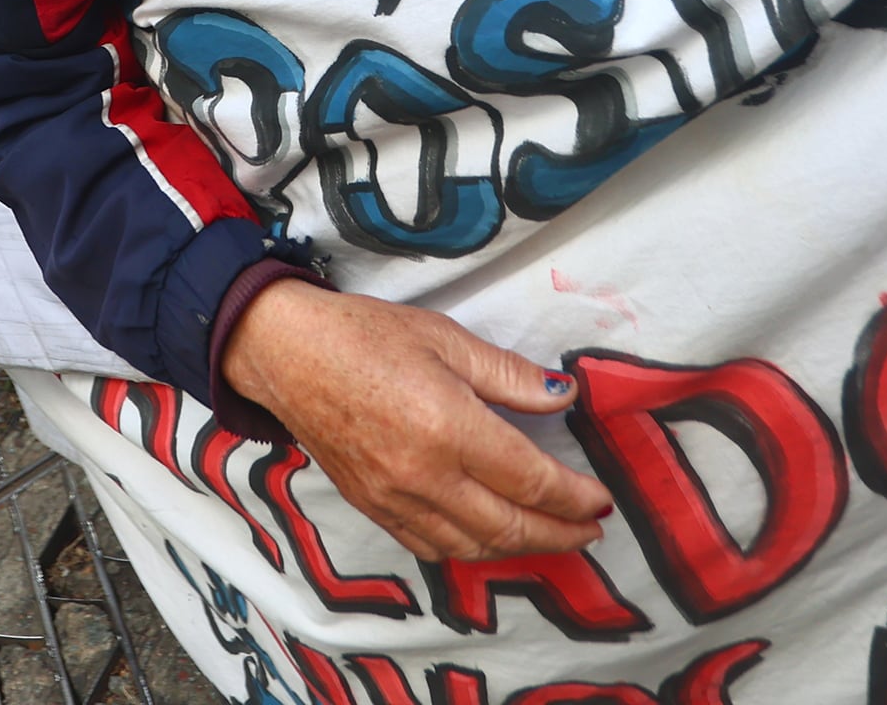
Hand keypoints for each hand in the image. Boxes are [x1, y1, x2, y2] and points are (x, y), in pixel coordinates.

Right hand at [220, 282, 613, 560]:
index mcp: (448, 427)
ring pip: (471, 548)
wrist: (285, 354)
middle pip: (508, 527)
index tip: (600, 499)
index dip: (574, 497)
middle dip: (559, 535)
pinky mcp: (372, 508)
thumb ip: (508, 374)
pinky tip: (486, 538)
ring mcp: (394, 499)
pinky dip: (468, 551)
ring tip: (549, 537)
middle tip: (590, 532)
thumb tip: (563, 396)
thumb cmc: (364, 334)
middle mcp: (424, 476)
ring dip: (519, 549)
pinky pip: (430, 548)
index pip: (530, 481)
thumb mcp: (445, 337)